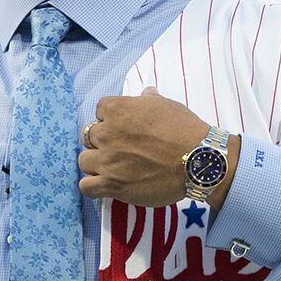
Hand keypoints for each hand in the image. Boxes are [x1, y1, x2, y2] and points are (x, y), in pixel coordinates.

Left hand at [81, 92, 228, 208]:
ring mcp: (107, 160)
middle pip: (88, 135)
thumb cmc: (184, 130)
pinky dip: (92, 186)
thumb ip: (149, 100)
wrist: (197, 161)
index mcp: (117, 110)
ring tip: (110, 168)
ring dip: (94, 163)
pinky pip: (86, 187)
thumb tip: (146, 93)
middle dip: (100, 141)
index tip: (122, 127)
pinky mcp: (111, 184)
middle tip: (118, 148)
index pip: (100, 109)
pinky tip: (104, 185)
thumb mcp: (167, 105)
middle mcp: (106, 134)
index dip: (110, 118)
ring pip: (83, 161)